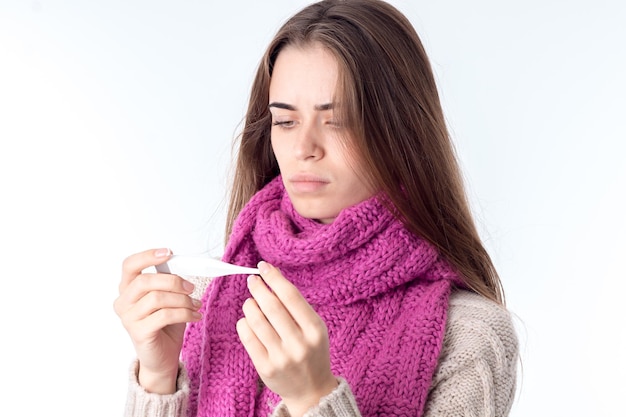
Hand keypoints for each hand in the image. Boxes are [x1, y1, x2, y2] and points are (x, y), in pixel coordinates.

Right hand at [113, 248, 201, 393]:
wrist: (163, 357)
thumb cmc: (165, 324)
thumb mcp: (168, 297)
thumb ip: (168, 281)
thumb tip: (182, 264)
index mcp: (127, 288)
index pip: (129, 265)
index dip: (148, 256)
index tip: (169, 252)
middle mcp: (123, 302)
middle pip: (145, 281)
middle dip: (173, 281)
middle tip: (191, 288)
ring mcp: (128, 319)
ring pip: (157, 298)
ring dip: (182, 300)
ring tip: (195, 305)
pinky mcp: (139, 333)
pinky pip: (164, 315)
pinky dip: (185, 313)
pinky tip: (195, 316)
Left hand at [236, 261, 337, 416]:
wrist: (312, 389)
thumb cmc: (312, 351)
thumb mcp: (315, 328)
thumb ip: (296, 306)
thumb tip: (272, 277)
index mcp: (315, 329)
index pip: (291, 296)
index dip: (275, 278)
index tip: (263, 267)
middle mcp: (299, 343)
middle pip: (272, 306)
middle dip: (259, 288)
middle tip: (252, 280)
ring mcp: (281, 357)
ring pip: (256, 321)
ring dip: (250, 305)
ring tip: (250, 302)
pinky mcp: (265, 367)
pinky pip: (248, 338)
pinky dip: (244, 324)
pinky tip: (247, 320)